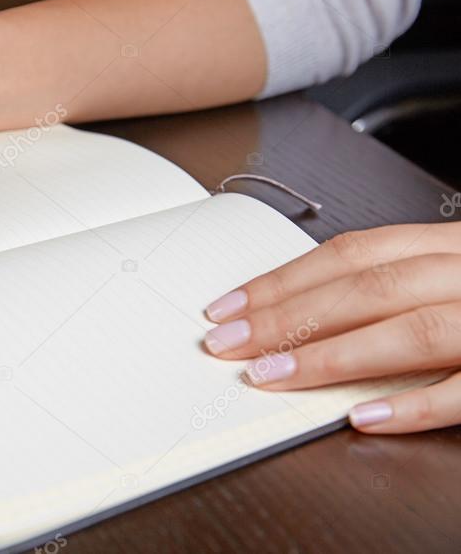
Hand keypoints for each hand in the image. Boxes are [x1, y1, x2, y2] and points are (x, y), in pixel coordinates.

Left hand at [202, 222, 460, 433]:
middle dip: (288, 316)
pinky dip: (413, 406)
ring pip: (413, 332)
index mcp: (448, 247)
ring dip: (332, 356)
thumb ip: (388, 288)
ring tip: (271, 375)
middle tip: (228, 344)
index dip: (283, 281)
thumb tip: (295, 314)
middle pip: (369, 290)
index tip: (227, 308)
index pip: (351, 255)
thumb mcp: (446, 275)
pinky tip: (360, 417)